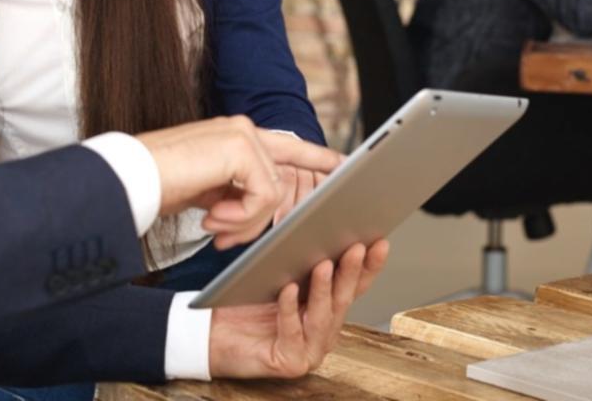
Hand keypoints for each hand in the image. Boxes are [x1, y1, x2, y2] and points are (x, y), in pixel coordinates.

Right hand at [136, 117, 341, 248]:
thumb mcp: (209, 191)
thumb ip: (238, 192)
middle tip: (224, 236)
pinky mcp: (241, 148)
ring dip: (244, 223)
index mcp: (237, 135)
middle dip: (262, 218)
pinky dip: (240, 218)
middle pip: (284, 178)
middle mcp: (244, 129)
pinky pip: (264, 197)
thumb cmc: (160, 186)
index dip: (317, 156)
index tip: (342, 165)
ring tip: (211, 227)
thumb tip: (265, 210)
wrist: (129, 180)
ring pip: (273, 193)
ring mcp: (243, 135)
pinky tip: (211, 219)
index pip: (288, 146)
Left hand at [209, 240, 389, 378]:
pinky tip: (288, 289)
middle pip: (342, 300)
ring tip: (324, 264)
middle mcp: (323, 334)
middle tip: (356, 247)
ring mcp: (309, 351)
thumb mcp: (281, 279)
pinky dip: (290, 308)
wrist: (213, 336)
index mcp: (326, 312)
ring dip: (324, 288)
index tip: (379, 241)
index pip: (354, 288)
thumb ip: (303, 265)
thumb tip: (319, 230)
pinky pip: (291, 330)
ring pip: (322, 316)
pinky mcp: (289, 361)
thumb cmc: (246, 305)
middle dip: (351, 272)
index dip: (369, 267)